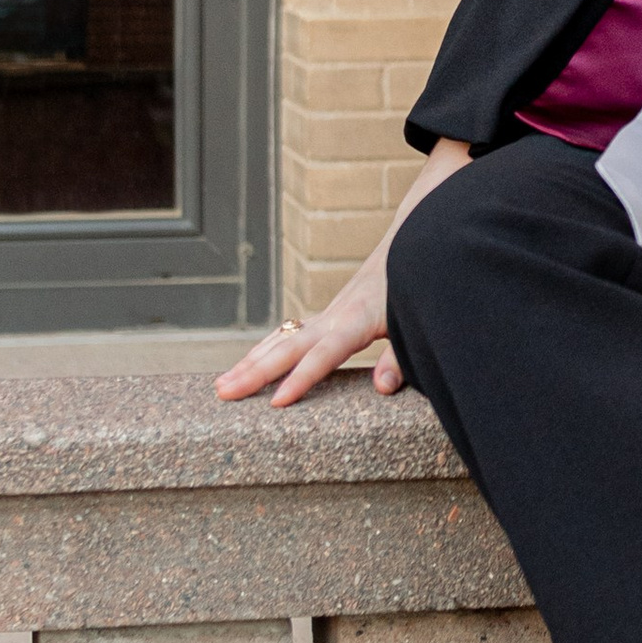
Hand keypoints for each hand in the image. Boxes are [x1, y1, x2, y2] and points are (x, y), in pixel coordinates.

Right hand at [214, 140, 473, 408]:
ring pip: (281, 339)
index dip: (300, 380)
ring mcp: (328, 314)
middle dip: (254, 371)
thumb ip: (400, 357)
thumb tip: (382, 388)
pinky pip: (289, 335)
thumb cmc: (420, 286)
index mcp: (357, 322)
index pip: (322, 356)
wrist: (417, 239)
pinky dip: (266, 350)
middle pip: (287, 347)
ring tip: (221, 386)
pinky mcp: (329, 315)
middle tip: (223, 392)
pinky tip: (250, 365)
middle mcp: (335, 317)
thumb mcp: (417, 323)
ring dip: (251, 362)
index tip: (276, 403)